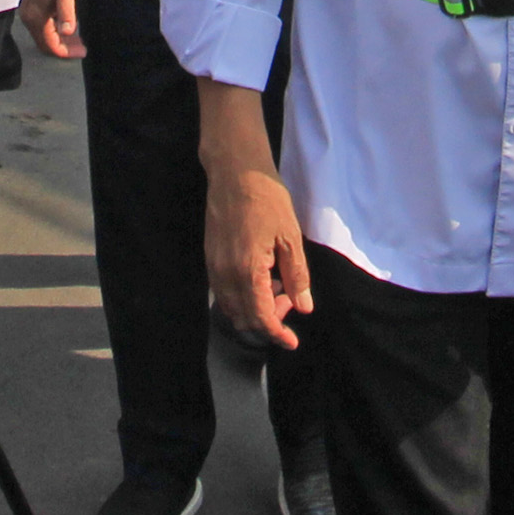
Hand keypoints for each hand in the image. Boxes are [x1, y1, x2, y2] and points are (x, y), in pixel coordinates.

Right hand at [18, 0, 83, 60]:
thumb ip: (67, 12)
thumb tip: (68, 32)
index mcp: (36, 18)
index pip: (51, 45)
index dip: (67, 52)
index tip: (84, 51)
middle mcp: (29, 19)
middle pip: (46, 44)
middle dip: (64, 49)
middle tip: (82, 48)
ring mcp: (28, 13)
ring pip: (44, 36)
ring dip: (60, 41)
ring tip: (78, 41)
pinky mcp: (31, 6)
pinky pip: (43, 26)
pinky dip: (55, 31)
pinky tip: (68, 26)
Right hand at [202, 88, 312, 347]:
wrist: (236, 172)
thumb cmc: (267, 200)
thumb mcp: (291, 237)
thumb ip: (297, 276)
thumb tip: (304, 307)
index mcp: (247, 270)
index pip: (260, 317)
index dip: (277, 334)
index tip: (292, 342)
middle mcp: (225, 274)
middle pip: (243, 318)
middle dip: (268, 320)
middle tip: (291, 300)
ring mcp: (214, 267)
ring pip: (231, 307)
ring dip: (254, 309)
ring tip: (279, 287)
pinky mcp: (210, 258)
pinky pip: (223, 291)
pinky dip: (242, 296)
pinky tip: (262, 277)